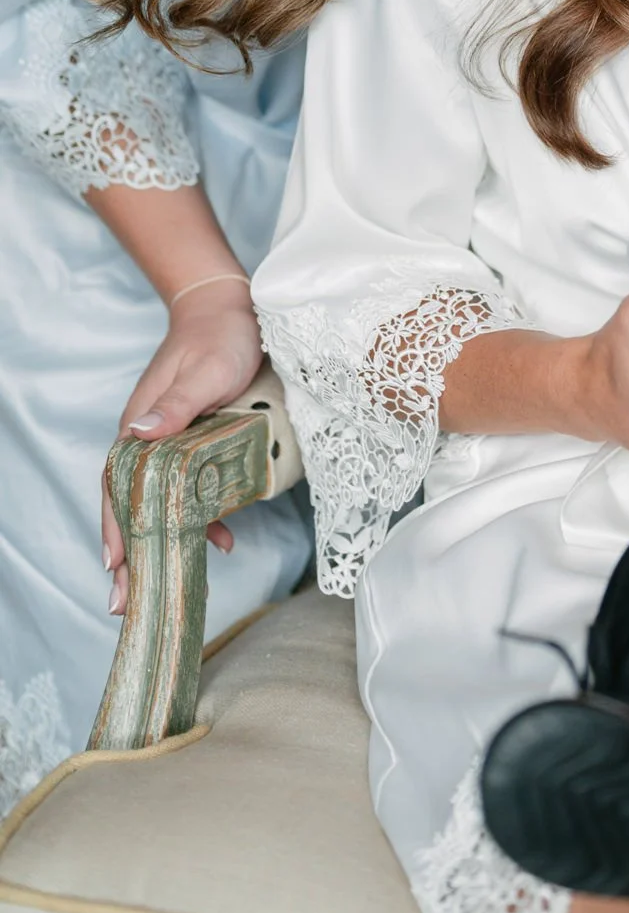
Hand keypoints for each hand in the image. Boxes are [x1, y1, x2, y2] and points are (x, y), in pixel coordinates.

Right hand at [103, 289, 262, 615]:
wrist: (231, 310)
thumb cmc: (217, 338)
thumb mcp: (204, 372)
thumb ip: (177, 406)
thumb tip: (140, 434)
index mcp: (140, 427)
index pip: (117, 486)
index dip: (115, 528)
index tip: (114, 567)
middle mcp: (149, 440)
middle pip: (132, 504)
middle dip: (130, 553)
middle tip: (125, 602)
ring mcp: (171, 444)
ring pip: (160, 503)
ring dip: (163, 543)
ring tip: (164, 586)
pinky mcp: (195, 444)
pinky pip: (189, 489)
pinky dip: (200, 518)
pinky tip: (220, 540)